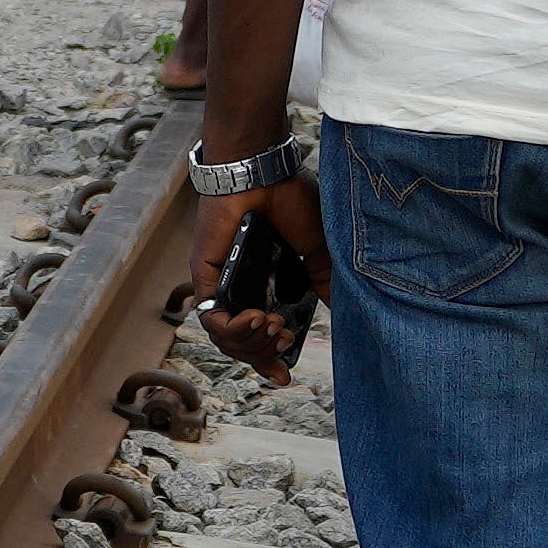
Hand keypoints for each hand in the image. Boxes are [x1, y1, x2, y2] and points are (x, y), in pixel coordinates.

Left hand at [196, 173, 324, 373]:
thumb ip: (324, 280)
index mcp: (264, 283)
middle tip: (283, 343)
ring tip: (274, 325)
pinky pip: (212, 319)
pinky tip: (258, 317)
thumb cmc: (289, 199)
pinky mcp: (205, 276)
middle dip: (263, 354)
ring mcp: (219, 283)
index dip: (270, 358)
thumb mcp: (316, 249)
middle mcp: (239, 288)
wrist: (263, 172)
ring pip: (226, 338)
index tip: (285, 375)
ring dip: (252, 342)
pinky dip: (234, 328)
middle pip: (242, 344)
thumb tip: (342, 310)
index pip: (258, 335)